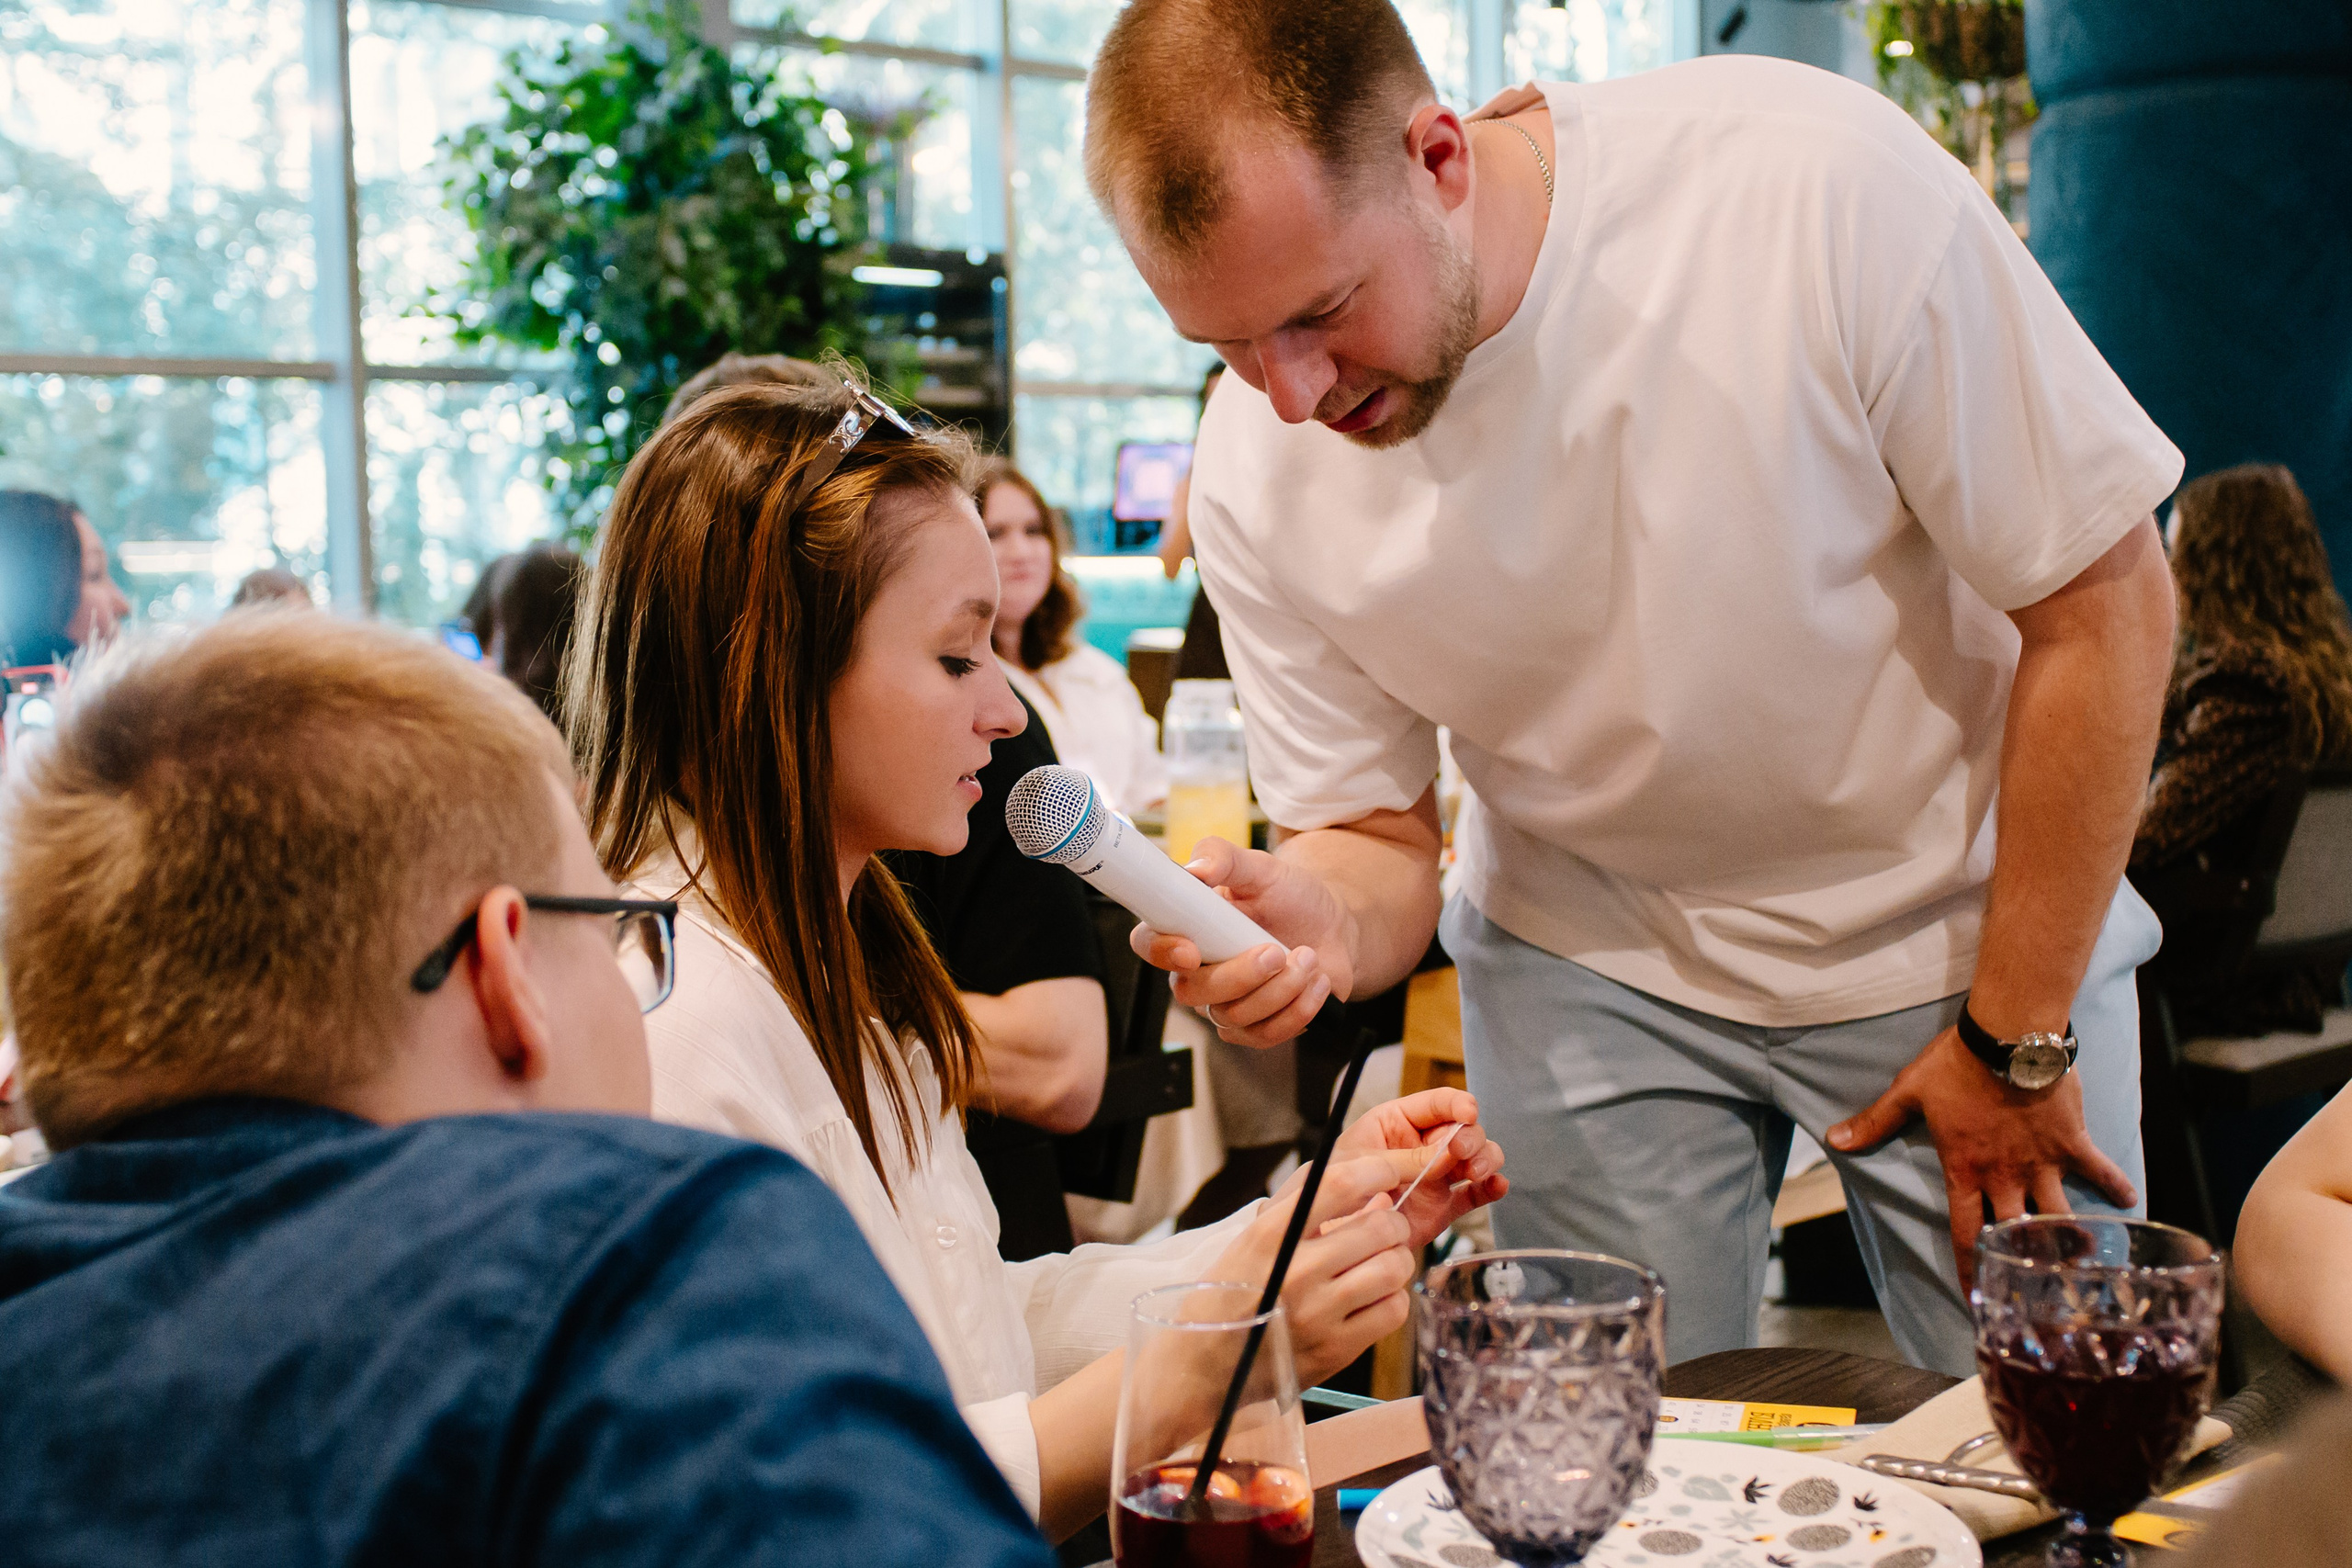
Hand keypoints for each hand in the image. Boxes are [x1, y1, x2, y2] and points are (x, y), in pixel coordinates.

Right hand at [1131, 835, 1355, 1046]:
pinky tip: (1316, 983)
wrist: (1333, 928)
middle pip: (1191, 992)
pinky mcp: (1254, 1028)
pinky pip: (1264, 1035)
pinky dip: (1297, 1011)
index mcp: (1186, 927)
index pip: (1149, 944)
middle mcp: (1197, 971)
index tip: (1191, 951)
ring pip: (1232, 1017)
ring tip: (1308, 958)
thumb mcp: (1261, 867)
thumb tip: (1197, 868)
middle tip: (1276, 951)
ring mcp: (1224, 1004)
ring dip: (1279, 990)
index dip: (1161, 952)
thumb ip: (1224, 857)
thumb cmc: (1290, 896)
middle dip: (1240, 976)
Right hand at [1211, 1152, 1420, 1384]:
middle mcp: (1295, 1271)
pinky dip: (1393, 1298)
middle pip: (1379, 1228)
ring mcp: (1317, 1314)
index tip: (1387, 1172)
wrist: (1206, 1363)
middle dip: (1393, 1222)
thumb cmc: (1233, 1291)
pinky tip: (1374, 1297)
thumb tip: (1377, 1190)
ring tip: (1382, 1262)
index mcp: (1269, 1234)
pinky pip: (1393, 1311)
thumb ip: (1310, 1207)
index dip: (1376, 1171)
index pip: (1339, 1185)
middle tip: (1387, 1227)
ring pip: (1393, 1268)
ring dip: (1397, 1259)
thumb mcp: (1255, 1237)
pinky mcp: (1336, 1350)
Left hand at [1332, 1088, 1508, 1247]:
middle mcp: (1424, 1145)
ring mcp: (1438, 1175)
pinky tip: (1497, 1187)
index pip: (1437, 1103)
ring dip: (1486, 1159)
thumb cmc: (1333, 1187)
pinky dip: (1491, 1189)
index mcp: (1399, 1122)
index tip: (1468, 1112)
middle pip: (1464, 1129)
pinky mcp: (1445, 1206)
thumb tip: (1444, 1154)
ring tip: (1476, 1171)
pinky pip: (1476, 1194)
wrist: (1330, 1233)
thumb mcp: (1361, 1164)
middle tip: (1461, 1150)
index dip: (1457, 1104)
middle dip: (1471, 1135)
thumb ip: (1403, 1158)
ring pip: (1477, 1157)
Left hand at [1827, 1026, 2137, 1289]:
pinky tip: (2131, 1203)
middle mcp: (2006, 1176)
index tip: (1976, 1301)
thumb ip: (1874, 1121)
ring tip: (2083, 1268)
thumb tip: (1834, 1140)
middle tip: (2039, 1300)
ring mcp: (2043, 1162)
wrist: (2009, 1038)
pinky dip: (2116, 1185)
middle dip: (2026, 1269)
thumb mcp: (1908, 1092)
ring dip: (2071, 1241)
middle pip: (2017, 1234)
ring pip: (2060, 1214)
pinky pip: (2099, 1169)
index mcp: (1967, 1171)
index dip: (1971, 1269)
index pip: (1967, 1233)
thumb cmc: (1955, 1065)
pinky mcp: (2073, 1141)